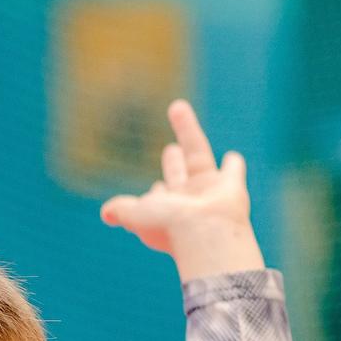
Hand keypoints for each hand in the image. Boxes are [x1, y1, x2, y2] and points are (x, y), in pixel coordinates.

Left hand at [100, 100, 264, 281]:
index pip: (160, 196)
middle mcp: (189, 201)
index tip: (156, 190)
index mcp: (167, 210)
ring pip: (198, 155)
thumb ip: (122, 210)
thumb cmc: (169, 226)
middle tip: (170, 149)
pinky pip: (233, 171)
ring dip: (188, 131)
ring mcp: (210, 192)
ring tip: (178, 107)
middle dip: (173, 163)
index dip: (157, 193)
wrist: (205, 233)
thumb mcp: (136, 215)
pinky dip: (234, 165)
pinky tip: (233, 158)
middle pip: (179, 175)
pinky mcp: (231, 187)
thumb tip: (105, 214)